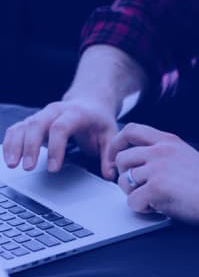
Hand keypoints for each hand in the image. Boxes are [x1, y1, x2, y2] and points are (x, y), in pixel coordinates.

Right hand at [2, 99, 118, 177]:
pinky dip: (10, 142)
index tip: (53, 168)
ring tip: (12, 165)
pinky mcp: (33, 120)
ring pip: (24, 126)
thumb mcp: (110, 134)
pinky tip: (8, 157)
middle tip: (29, 168)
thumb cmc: (99, 120)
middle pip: (38, 125)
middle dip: (31, 147)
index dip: (56, 147)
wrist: (90, 102)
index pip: (61, 128)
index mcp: (76, 113)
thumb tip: (110, 174)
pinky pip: (17, 128)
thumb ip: (109, 154)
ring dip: (15, 145)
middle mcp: (56, 110)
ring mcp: (42, 114)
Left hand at [109, 123, 198, 223]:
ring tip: (153, 199)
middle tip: (137, 188)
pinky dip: (142, 208)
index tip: (117, 159)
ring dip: (134, 193)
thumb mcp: (186, 155)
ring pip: (124, 181)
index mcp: (169, 141)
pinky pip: (132, 201)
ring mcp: (158, 169)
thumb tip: (141, 163)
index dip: (118, 144)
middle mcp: (161, 151)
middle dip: (124, 176)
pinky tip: (159, 208)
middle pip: (122, 158)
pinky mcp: (156, 189)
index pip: (131, 130)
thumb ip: (165, 153)